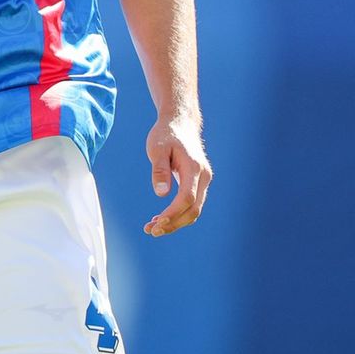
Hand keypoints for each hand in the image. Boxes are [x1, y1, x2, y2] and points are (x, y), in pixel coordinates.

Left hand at [144, 115, 211, 237]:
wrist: (181, 123)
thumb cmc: (166, 134)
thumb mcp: (157, 148)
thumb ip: (160, 170)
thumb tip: (161, 194)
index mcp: (194, 168)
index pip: (187, 198)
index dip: (173, 214)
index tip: (156, 223)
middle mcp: (203, 176)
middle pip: (193, 210)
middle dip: (173, 224)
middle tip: (151, 231)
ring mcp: (203, 180)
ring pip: (194, 210)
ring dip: (175, 222)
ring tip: (152, 227)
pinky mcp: (199, 183)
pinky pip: (192, 204)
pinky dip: (178, 215)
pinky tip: (161, 218)